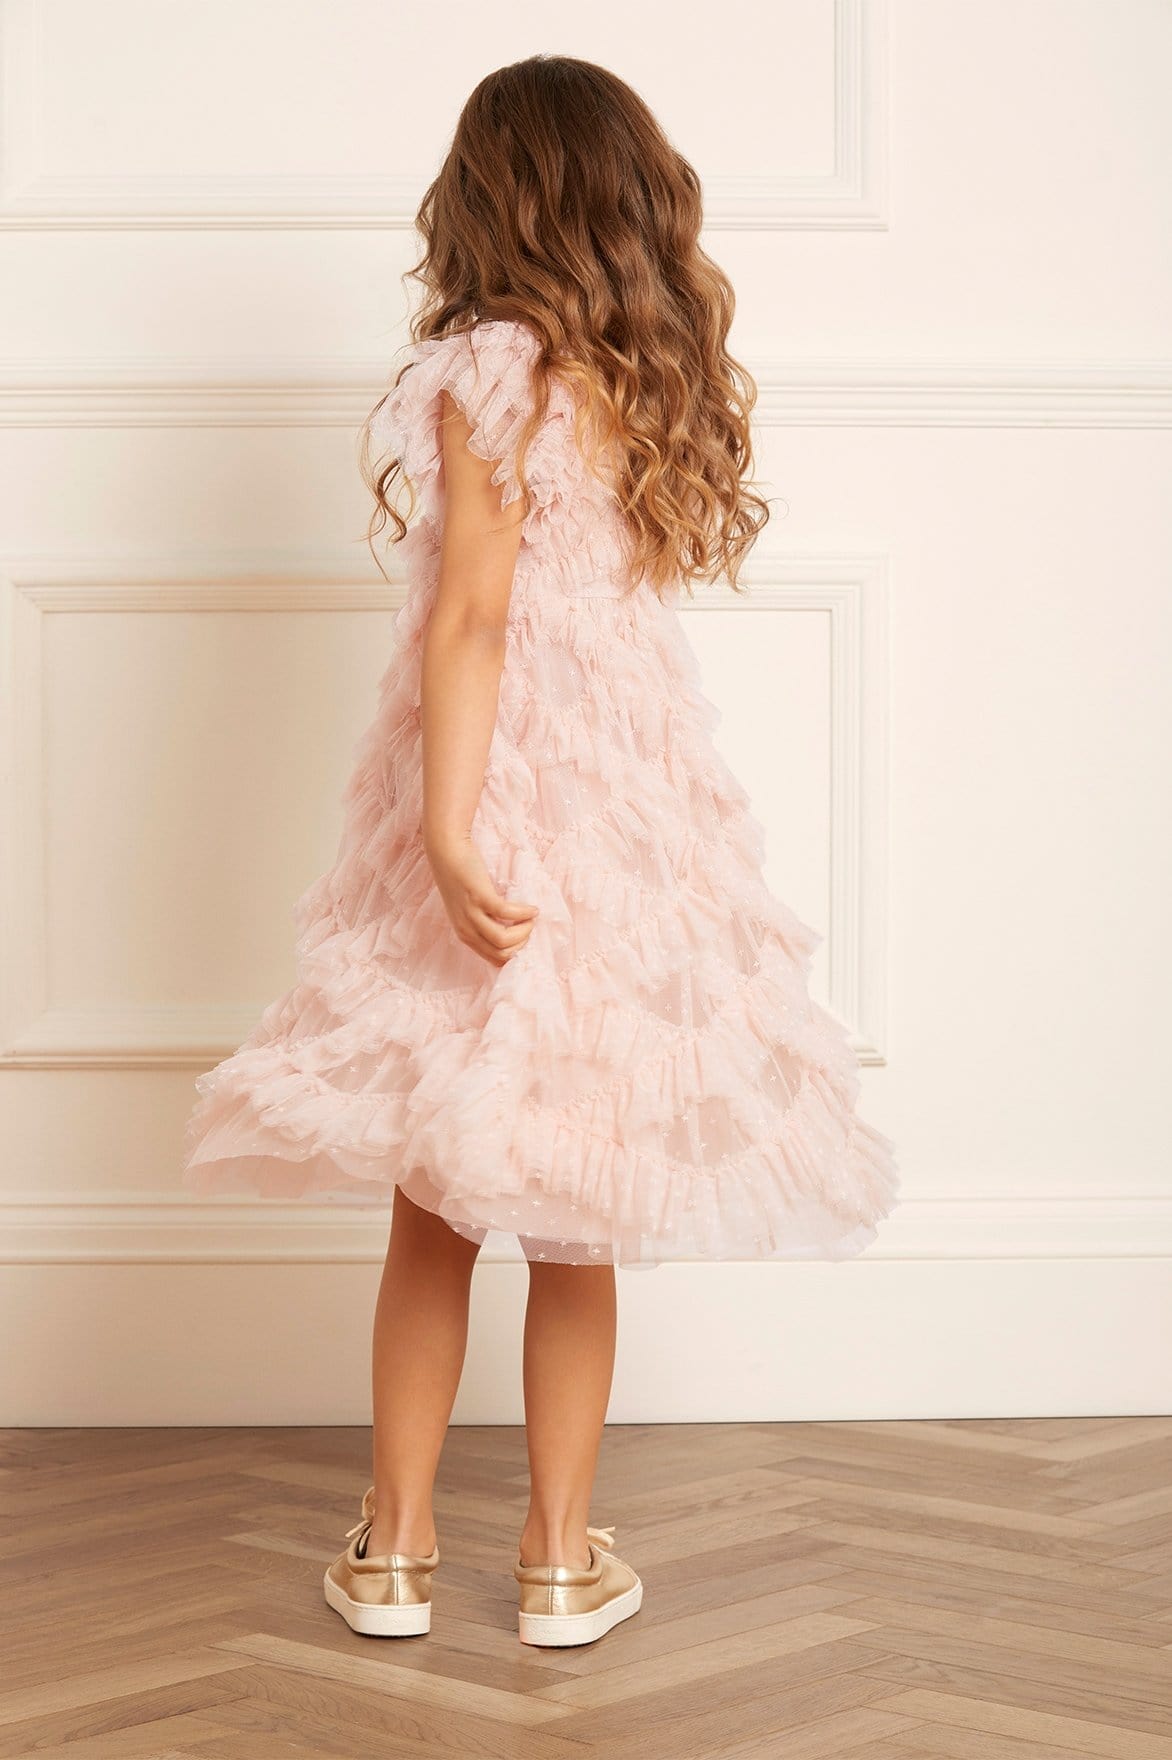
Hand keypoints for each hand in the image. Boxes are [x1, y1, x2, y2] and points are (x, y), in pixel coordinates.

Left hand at [425, 831, 538, 967]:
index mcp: (464, 934)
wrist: (446, 849)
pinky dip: (524, 912)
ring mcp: (471, 914)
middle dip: (522, 944)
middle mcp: (465, 929)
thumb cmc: (460, 875)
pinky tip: (532, 907)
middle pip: (501, 954)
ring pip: (504, 940)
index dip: (514, 953)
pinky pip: (508, 913)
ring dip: (524, 931)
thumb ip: (482, 922)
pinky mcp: (479, 897)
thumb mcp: (467, 907)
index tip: (525, 939)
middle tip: (529, 926)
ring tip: (531, 917)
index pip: (494, 960)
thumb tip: (510, 933)